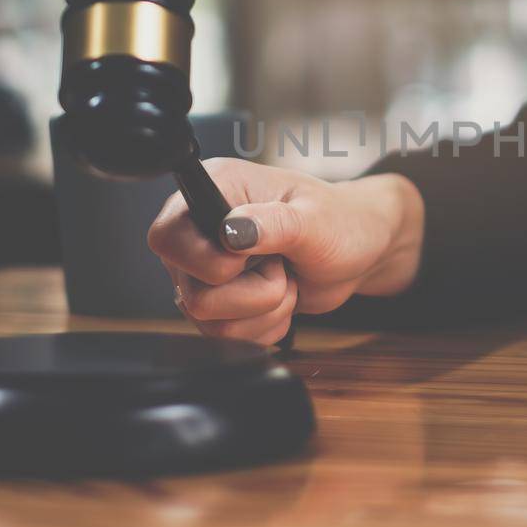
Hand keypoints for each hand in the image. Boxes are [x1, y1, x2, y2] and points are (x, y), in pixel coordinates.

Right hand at [148, 158, 424, 344]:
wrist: (359, 252)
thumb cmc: (341, 222)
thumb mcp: (314, 219)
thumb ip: (272, 224)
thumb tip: (230, 232)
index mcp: (214, 189)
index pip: (168, 237)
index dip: (208, 260)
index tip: (252, 255)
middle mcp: (199, 231)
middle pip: (192, 293)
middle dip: (252, 292)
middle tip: (280, 266)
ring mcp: (205, 270)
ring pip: (210, 322)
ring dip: (264, 309)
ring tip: (285, 278)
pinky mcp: (220, 302)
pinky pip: (227, 337)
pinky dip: (265, 325)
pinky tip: (281, 297)